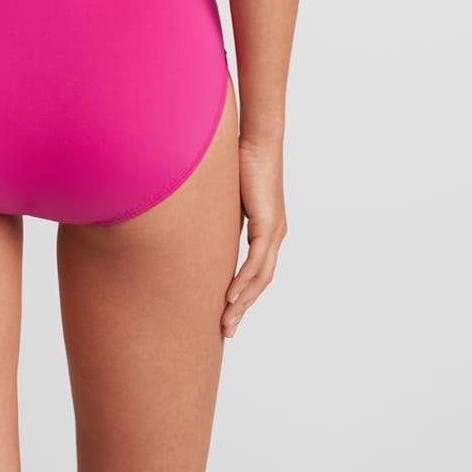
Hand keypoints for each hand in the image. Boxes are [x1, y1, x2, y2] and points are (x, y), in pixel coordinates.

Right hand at [222, 137, 286, 337]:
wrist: (258, 141)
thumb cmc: (240, 161)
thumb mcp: (224, 198)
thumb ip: (216, 216)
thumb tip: (196, 226)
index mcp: (266, 230)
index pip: (255, 272)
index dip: (242, 295)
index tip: (225, 313)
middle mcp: (274, 235)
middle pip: (259, 283)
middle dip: (242, 308)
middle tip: (226, 330)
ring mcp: (274, 232)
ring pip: (259, 278)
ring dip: (242, 302)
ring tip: (226, 321)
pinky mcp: (269, 225)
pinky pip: (257, 262)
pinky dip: (244, 282)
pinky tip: (230, 297)